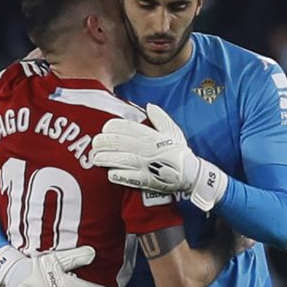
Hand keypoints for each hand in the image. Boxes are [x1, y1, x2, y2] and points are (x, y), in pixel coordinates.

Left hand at [91, 103, 229, 210]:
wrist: (190, 175)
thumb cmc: (180, 152)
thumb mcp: (173, 131)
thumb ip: (160, 118)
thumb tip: (149, 105)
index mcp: (151, 136)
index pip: (126, 127)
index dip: (112, 127)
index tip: (105, 129)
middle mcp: (146, 149)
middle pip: (118, 143)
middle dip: (103, 142)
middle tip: (95, 143)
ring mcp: (145, 165)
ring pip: (119, 159)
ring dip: (105, 158)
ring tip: (96, 157)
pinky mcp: (145, 180)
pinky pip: (127, 177)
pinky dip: (117, 175)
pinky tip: (109, 173)